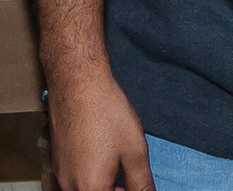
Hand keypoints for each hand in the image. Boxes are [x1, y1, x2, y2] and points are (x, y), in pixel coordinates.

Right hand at [47, 71, 154, 190]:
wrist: (78, 87)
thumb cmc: (107, 115)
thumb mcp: (135, 151)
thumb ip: (141, 182)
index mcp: (90, 189)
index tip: (134, 184)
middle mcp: (69, 187)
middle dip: (114, 189)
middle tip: (128, 175)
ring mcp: (60, 175)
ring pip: (84, 188)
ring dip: (101, 182)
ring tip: (116, 161)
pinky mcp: (57, 162)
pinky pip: (74, 178)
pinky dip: (89, 174)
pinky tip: (101, 152)